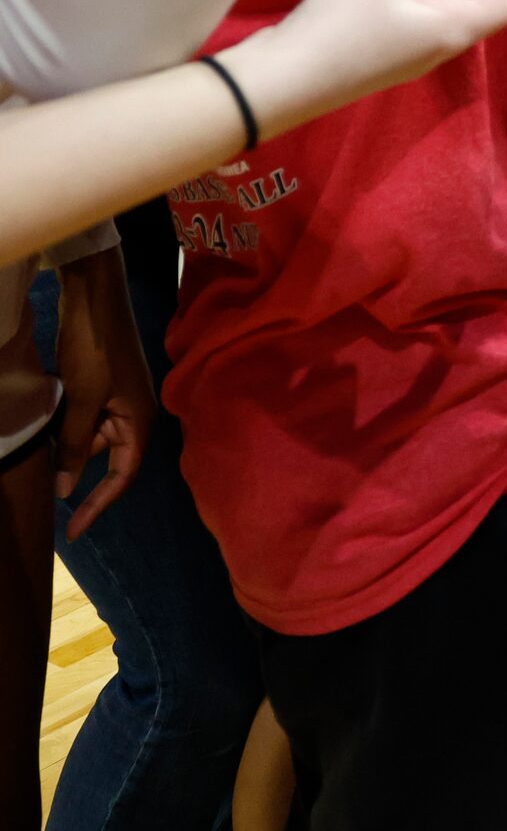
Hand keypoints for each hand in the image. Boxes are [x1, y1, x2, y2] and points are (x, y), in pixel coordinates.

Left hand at [53, 248, 155, 540]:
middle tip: (43, 480)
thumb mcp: (80, 402)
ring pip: (92, 436)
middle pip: (107, 456)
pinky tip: (48, 422)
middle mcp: (135, 413)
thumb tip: (64, 489)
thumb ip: (74, 446)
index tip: (73, 531)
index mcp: (139, 420)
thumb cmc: (94, 351)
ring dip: (68, 443)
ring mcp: (120, 398)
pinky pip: (87, 418)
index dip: (98, 505)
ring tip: (44, 440)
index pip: (122, 476)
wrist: (95, 300)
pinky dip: (68, 425)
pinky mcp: (106, 385)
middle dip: (76, 467)